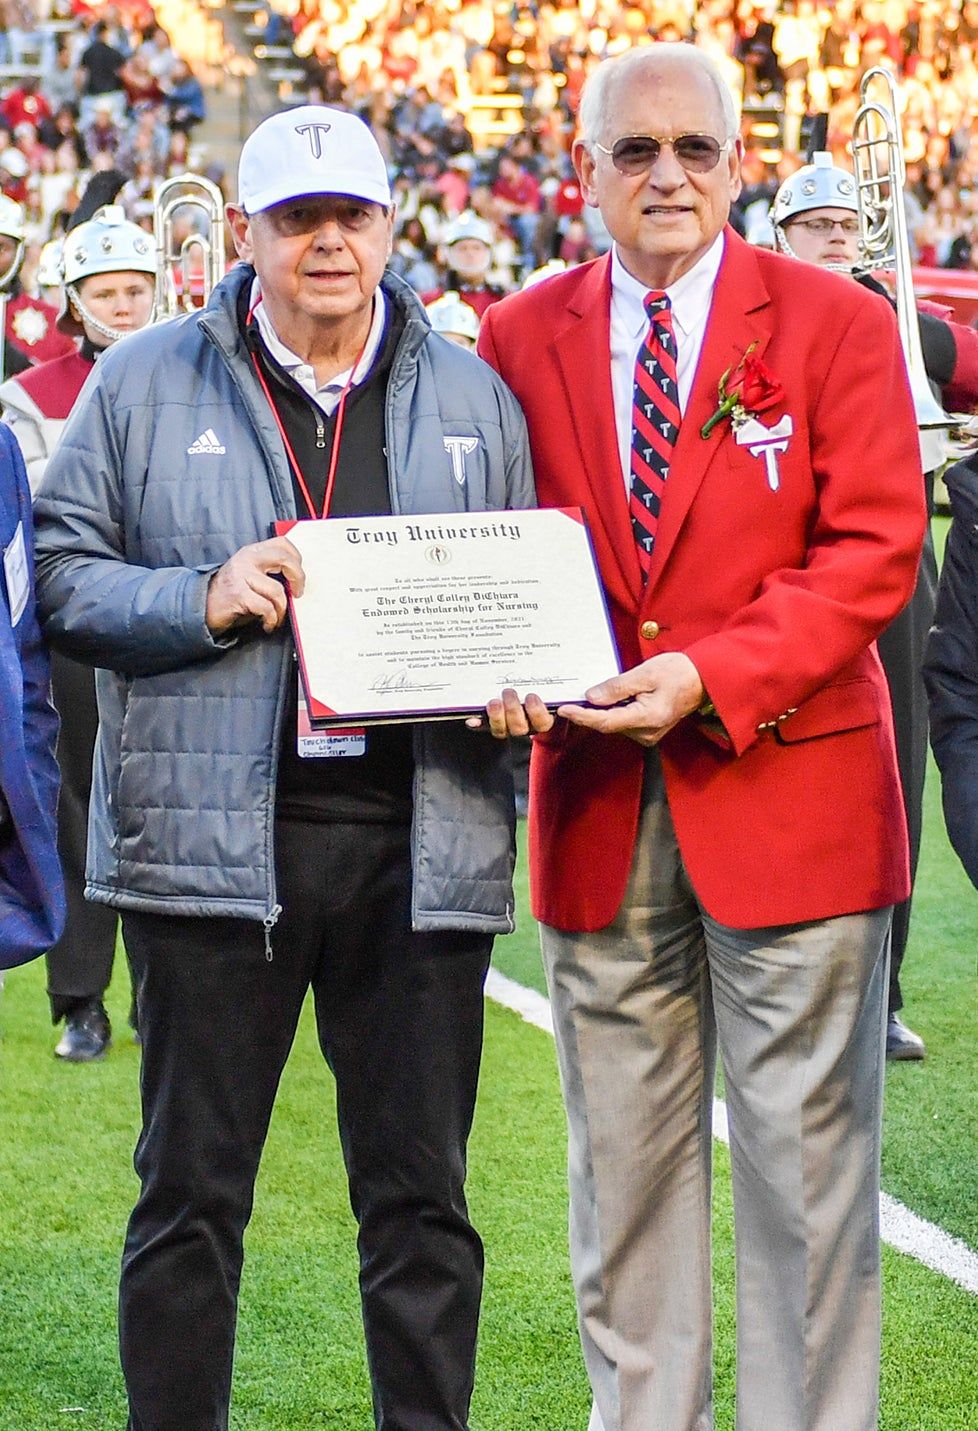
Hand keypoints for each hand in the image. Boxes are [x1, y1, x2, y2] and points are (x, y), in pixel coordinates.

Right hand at [205, 537, 304, 634]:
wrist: (203, 607)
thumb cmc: (232, 593)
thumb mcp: (250, 574)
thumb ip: (269, 571)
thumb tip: (296, 581)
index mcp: (252, 552)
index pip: (282, 543)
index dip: (296, 558)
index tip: (298, 576)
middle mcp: (246, 559)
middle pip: (284, 559)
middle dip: (298, 578)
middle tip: (298, 593)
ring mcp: (241, 575)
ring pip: (277, 591)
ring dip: (282, 609)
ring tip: (277, 617)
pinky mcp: (238, 594)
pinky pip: (266, 607)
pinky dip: (271, 619)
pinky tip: (267, 624)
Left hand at [467, 688, 554, 738]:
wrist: (533, 698)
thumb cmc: (545, 689)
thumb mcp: (554, 685)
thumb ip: (561, 681)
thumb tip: (576, 668)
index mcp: (544, 718)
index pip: (543, 722)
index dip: (537, 712)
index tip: (532, 696)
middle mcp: (526, 724)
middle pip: (520, 728)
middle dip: (514, 710)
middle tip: (509, 692)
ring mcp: (508, 725)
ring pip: (502, 731)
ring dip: (496, 717)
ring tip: (494, 701)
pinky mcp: (492, 723)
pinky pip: (483, 726)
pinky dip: (477, 723)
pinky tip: (471, 719)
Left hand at [557, 653, 703, 747]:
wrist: (702, 679)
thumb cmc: (678, 672)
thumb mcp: (645, 673)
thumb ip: (617, 687)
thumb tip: (591, 697)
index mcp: (648, 718)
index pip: (606, 721)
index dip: (582, 716)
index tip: (564, 709)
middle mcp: (647, 732)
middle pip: (608, 724)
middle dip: (589, 712)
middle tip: (570, 697)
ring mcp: (648, 734)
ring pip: (614, 724)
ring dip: (601, 711)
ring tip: (590, 695)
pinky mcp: (648, 731)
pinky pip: (623, 723)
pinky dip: (613, 712)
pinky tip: (607, 699)